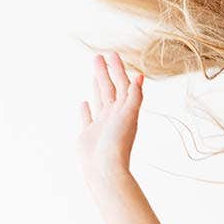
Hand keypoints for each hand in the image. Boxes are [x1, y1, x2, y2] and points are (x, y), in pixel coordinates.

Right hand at [77, 51, 143, 186]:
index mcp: (124, 110)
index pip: (121, 84)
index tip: (110, 54)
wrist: (105, 169)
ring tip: (95, 73)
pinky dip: (86, 109)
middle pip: (109, 88)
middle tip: (97, 56)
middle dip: (105, 72)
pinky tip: (84, 102)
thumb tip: (140, 77)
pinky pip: (87, 118)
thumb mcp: (128, 116)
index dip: (117, 69)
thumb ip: (134, 97)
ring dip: (97, 86)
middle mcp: (114, 115)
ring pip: (100, 100)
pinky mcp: (88, 134)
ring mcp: (101, 124)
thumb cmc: (118, 143)